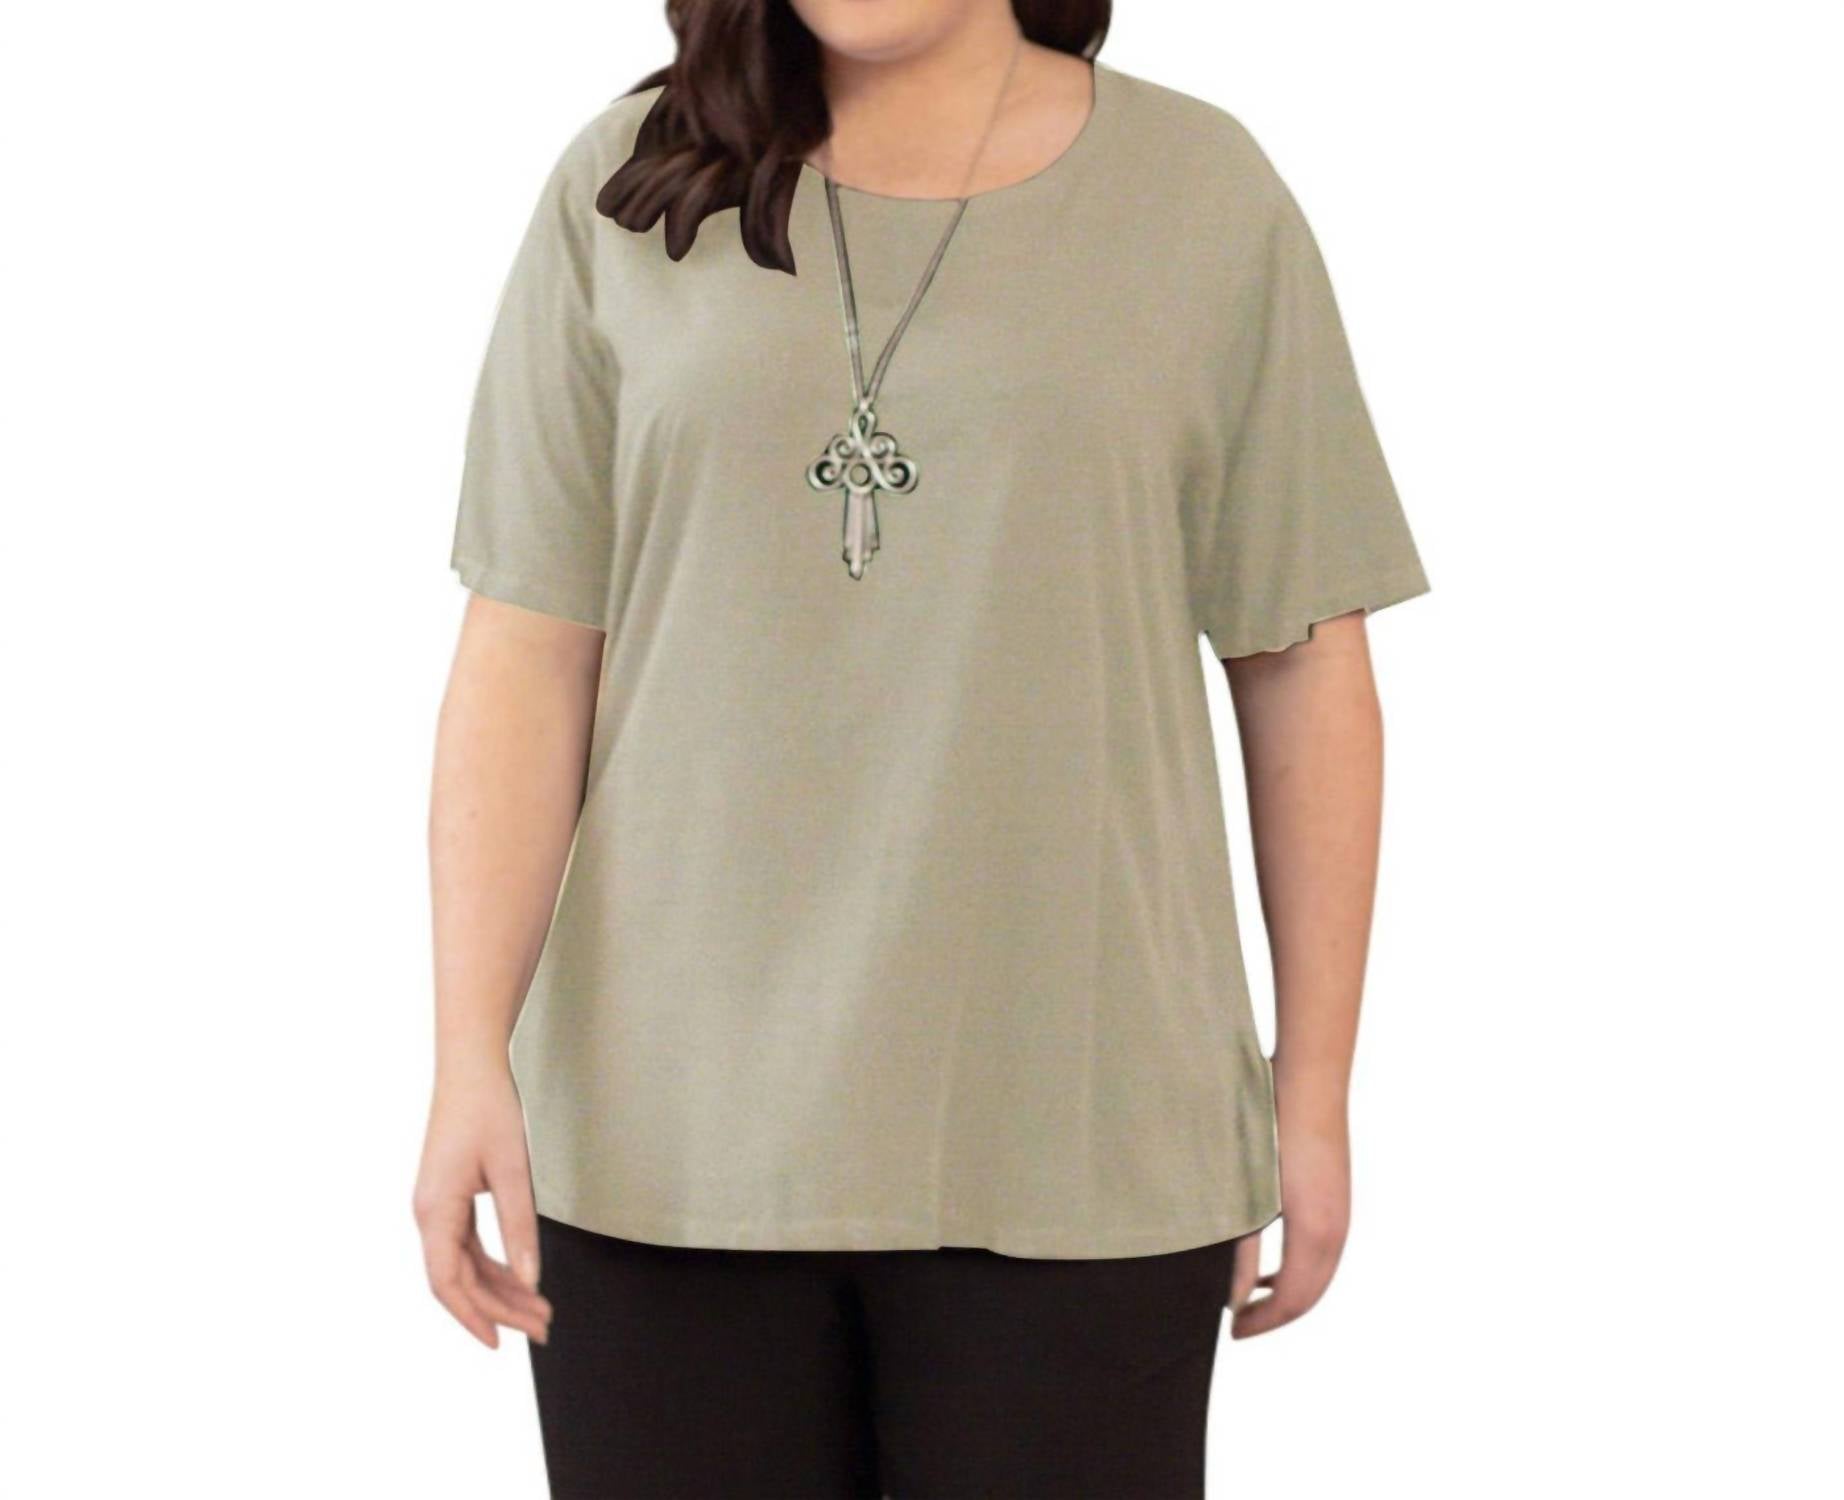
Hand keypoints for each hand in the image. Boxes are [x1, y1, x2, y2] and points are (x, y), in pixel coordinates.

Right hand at [412, 1064, 552, 1347]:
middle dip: (500, 1308)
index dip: (474, 1316)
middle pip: (459, 1280)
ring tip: (540, 1309)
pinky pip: (467, 1246)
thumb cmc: (488, 1109)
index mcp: (435, 1210)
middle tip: (543, 1327)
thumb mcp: (512, 1169)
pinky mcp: (448, 1199)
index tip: (501, 1342)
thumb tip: (530, 1279)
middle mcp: (428, 1214)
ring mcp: (436, 1207)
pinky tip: (519, 1278)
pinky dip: (494, 1266)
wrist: (470, 1067)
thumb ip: (520, 1226)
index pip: (448, 1282)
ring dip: (500, 1289)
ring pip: (464, 1266)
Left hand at [1227, 1114, 1350, 1338]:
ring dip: (1289, 1294)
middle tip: (1239, 1324)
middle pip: (1310, 1295)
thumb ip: (1240, 1249)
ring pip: (1320, 1274)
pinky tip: (1271, 1266)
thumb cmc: (1268, 1127)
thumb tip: (1234, 1298)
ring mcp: (1341, 1212)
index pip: (1292, 1301)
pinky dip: (1299, 1270)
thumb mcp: (1246, 1193)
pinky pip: (1323, 1252)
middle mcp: (1336, 1229)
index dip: (1262, 1323)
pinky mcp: (1337, 1196)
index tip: (1232, 1332)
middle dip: (1276, 1316)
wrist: (1309, 1079)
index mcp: (1313, 1233)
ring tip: (1251, 1300)